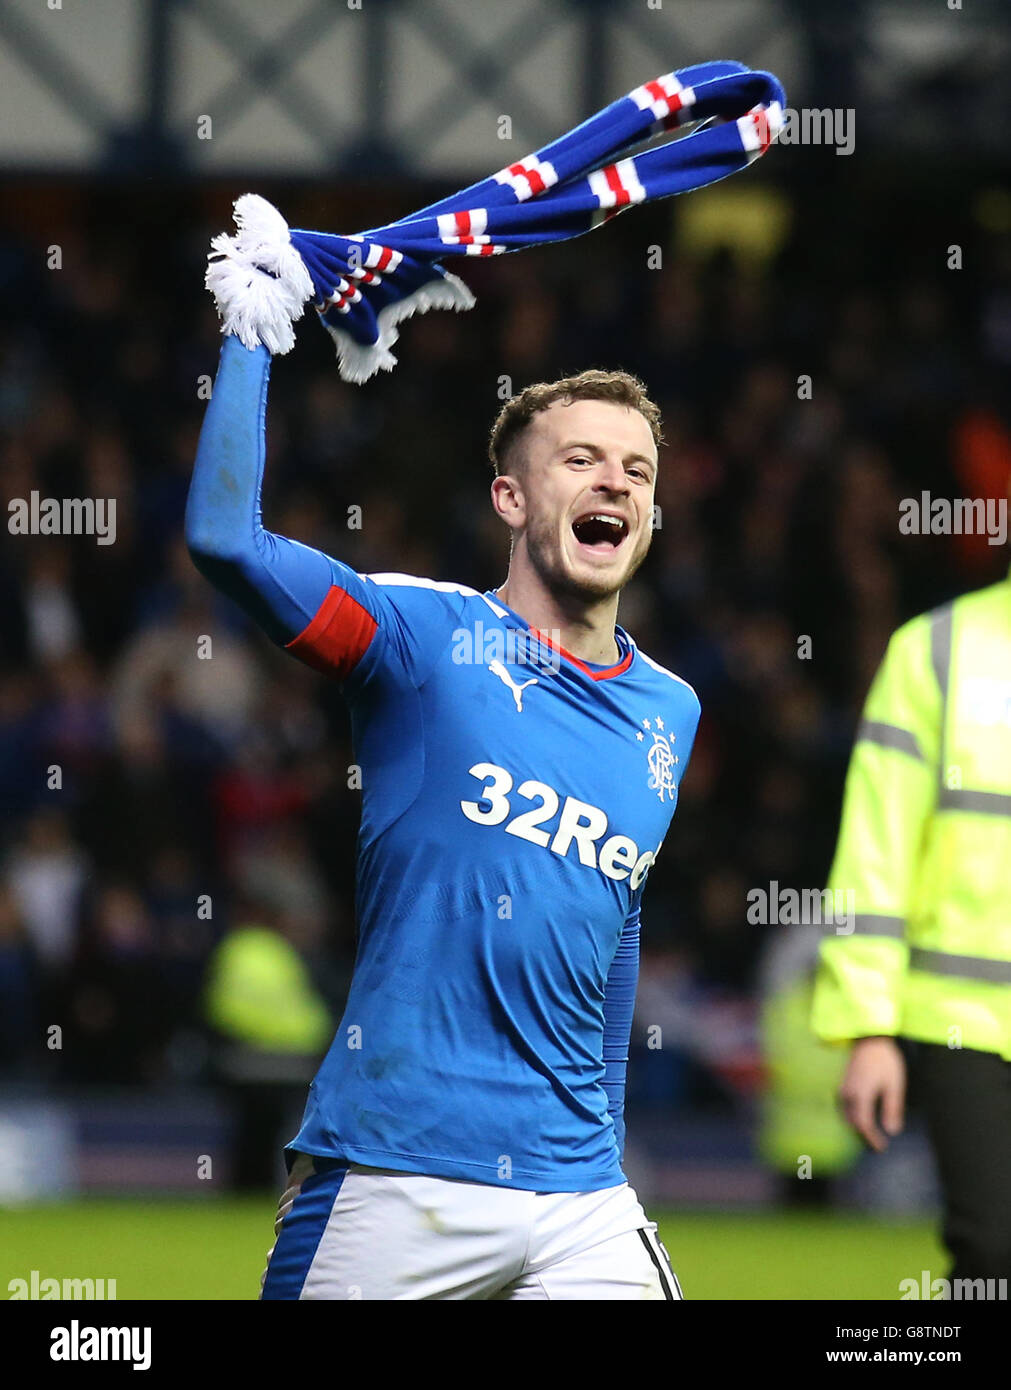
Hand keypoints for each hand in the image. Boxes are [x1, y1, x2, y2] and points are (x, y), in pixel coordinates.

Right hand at [837, 1036, 905, 1151]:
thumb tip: (892, 1131)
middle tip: (877, 1142)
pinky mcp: (844, 1081)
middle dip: (864, 1134)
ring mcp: (844, 1087)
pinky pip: (845, 1104)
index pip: (864, 1124)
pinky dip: (853, 1114)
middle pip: (853, 1121)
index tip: (881, 1147)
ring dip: (858, 1124)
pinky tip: (862, 1113)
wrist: (869, 1037)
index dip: (872, 1138)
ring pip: (847, 1113)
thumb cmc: (885, 1061)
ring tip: (870, 1130)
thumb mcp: (894, 1085)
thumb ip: (892, 1109)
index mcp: (861, 1096)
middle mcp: (848, 1094)